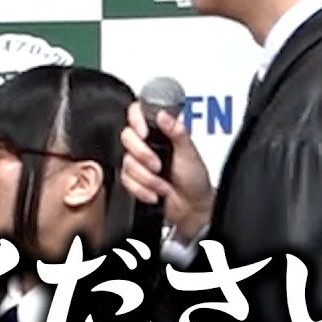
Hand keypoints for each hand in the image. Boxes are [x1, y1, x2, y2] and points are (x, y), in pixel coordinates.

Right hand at [119, 101, 214, 240]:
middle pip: (127, 137)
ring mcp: (139, 162)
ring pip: (126, 163)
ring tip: (162, 184)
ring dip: (146, 178)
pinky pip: (126, 180)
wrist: (191, 208)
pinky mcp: (133, 179)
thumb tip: (163, 115)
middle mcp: (147, 144)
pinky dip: (142, 190)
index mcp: (161, 132)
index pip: (138, 113)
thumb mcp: (190, 152)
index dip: (136, 120)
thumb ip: (177, 131)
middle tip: (158, 165)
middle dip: (142, 155)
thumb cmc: (195, 179)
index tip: (144, 133)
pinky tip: (155, 192)